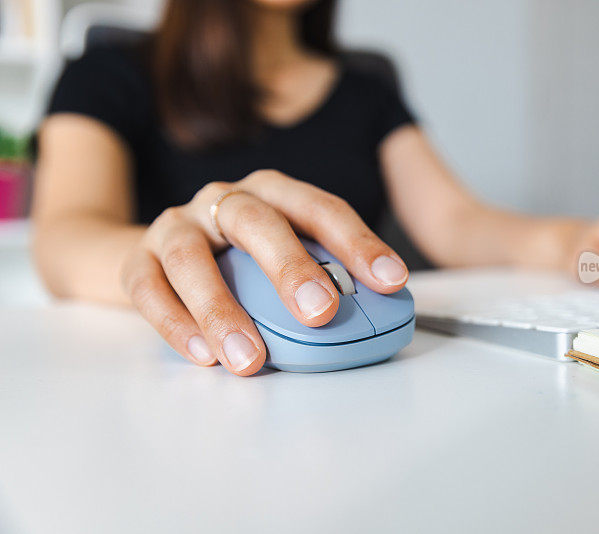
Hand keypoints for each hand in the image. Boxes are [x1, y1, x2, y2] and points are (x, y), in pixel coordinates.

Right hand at [120, 170, 408, 375]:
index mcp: (273, 194)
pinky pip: (149, 289)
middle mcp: (224, 201)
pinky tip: (204, 355)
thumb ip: (324, 276)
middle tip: (320, 313)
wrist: (163, 254)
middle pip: (257, 223)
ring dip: (222, 309)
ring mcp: (177, 226)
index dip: (358, 243)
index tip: (391, 280)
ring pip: (193, 258)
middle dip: (291, 267)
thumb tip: (380, 316)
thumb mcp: (285, 254)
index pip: (320, 209)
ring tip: (250, 359)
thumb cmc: (242, 259)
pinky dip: (175, 324)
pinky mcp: (138, 259)